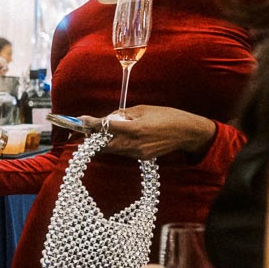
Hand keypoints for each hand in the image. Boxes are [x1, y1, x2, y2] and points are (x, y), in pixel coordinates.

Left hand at [85, 106, 215, 158]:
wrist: (186, 132)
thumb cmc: (166, 116)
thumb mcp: (143, 109)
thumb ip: (122, 115)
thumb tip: (106, 119)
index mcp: (135, 128)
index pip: (106, 128)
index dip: (91, 124)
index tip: (81, 120)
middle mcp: (134, 144)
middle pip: (104, 144)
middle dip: (93, 137)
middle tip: (86, 129)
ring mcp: (138, 153)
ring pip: (112, 150)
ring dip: (103, 142)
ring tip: (99, 132)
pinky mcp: (142, 158)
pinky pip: (123, 152)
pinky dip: (116, 145)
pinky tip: (117, 137)